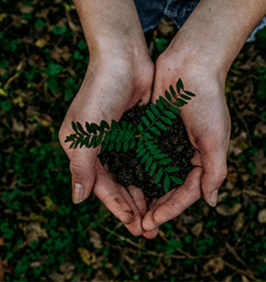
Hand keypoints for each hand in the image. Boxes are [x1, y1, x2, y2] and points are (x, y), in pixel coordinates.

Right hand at [59, 43, 153, 235]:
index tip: (133, 225)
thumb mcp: (85, 131)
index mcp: (84, 149)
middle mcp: (102, 147)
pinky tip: (164, 188)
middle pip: (118, 184)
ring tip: (158, 214)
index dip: (117, 207)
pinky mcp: (138, 131)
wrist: (123, 58)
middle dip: (133, 206)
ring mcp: (121, 140)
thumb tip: (78, 199)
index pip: (101, 186)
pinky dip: (153, 174)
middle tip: (149, 229)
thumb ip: (81, 166)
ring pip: (133, 175)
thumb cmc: (100, 91)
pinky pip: (145, 158)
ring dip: (145, 194)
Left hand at [142, 46, 230, 238]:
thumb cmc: (207, 100)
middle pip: (168, 189)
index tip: (154, 221)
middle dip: (155, 208)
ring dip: (143, 194)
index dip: (171, 209)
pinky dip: (134, 170)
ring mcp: (165, 144)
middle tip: (140, 226)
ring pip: (152, 176)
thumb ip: (215, 170)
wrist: (190, 65)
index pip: (186, 192)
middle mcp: (182, 155)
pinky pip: (141, 156)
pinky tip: (122, 183)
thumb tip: (211, 202)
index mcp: (201, 159)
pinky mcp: (150, 132)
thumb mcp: (216, 137)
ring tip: (130, 212)